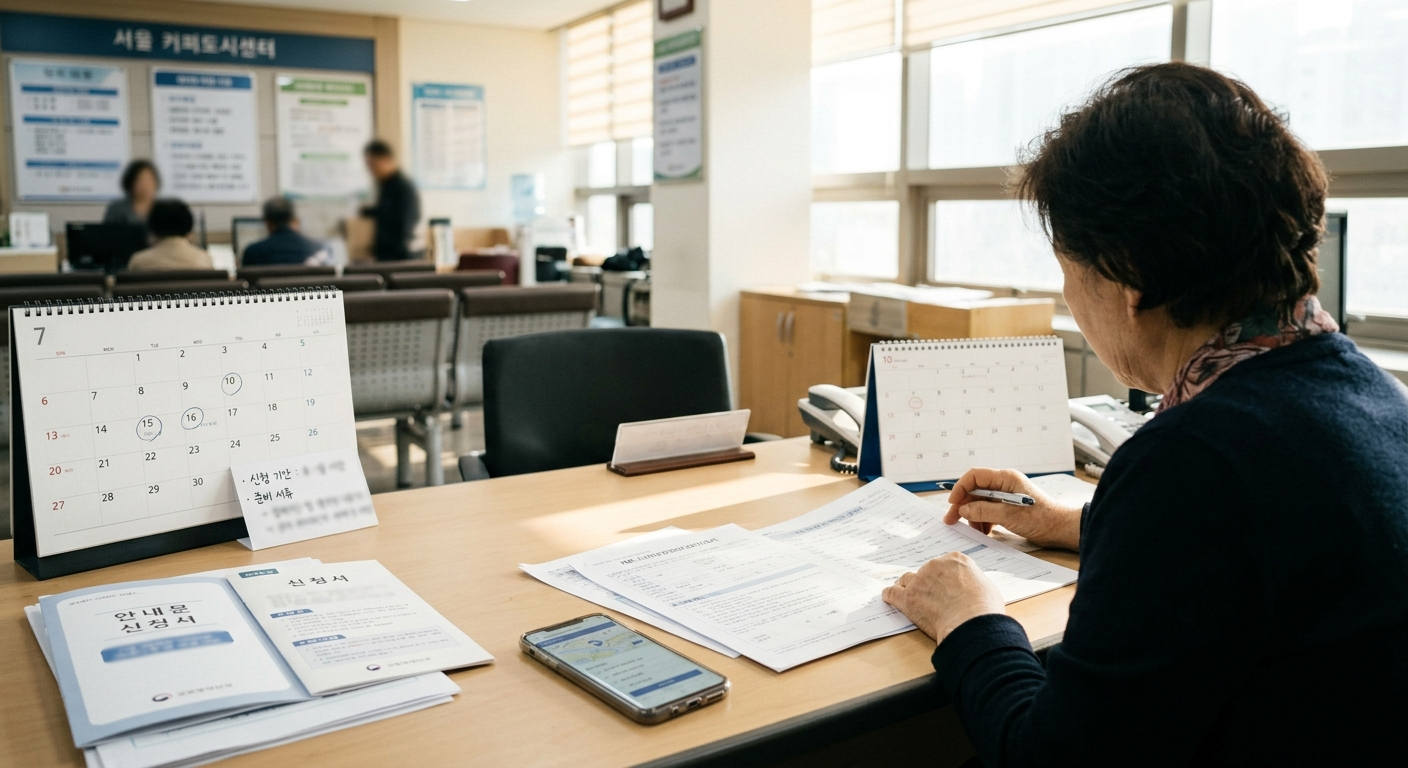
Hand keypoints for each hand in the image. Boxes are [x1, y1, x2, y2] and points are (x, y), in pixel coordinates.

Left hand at [882, 553, 1003, 642]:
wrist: (972, 623)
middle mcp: (935, 565)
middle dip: (928, 584)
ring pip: (907, 580)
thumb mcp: (986, 587)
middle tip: (932, 599)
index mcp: (956, 560)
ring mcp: (920, 580)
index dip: (943, 578)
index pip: (944, 565)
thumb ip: (972, 583)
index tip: (944, 587)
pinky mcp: (908, 598)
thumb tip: (969, 590)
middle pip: (925, 572)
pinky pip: (892, 592)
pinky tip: (890, 598)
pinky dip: (890, 596)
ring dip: (908, 588)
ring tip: (911, 598)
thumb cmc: (984, 609)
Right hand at [946, 468, 1082, 550]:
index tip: (952, 504)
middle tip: (952, 520)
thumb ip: (984, 510)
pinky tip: (985, 531)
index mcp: (1006, 478)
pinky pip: (989, 510)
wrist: (1060, 529)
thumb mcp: (1009, 515)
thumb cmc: (1041, 519)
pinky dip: (984, 520)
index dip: (960, 488)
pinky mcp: (1009, 507)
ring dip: (974, 516)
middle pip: (975, 490)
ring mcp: (1006, 495)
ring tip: (976, 530)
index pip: (974, 476)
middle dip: (963, 505)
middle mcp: (1004, 484)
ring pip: (980, 502)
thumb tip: (963, 509)